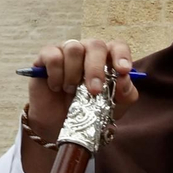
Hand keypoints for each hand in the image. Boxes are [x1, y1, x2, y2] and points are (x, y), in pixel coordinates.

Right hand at [22, 39, 139, 172]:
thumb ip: (126, 94)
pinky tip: (56, 86)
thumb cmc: (88, 113)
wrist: (58, 127)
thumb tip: (124, 79)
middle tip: (94, 91)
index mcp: (107, 59)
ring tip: (70, 91)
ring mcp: (66, 51)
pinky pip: (53, 56)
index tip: (123, 71)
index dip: (122, 55)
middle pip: (95, 45)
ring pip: (73, 48)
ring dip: (73, 73)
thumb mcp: (113, 108)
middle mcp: (87, 51)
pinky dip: (56, 74)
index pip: (117, 46)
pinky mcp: (46, 56)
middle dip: (96, 69)